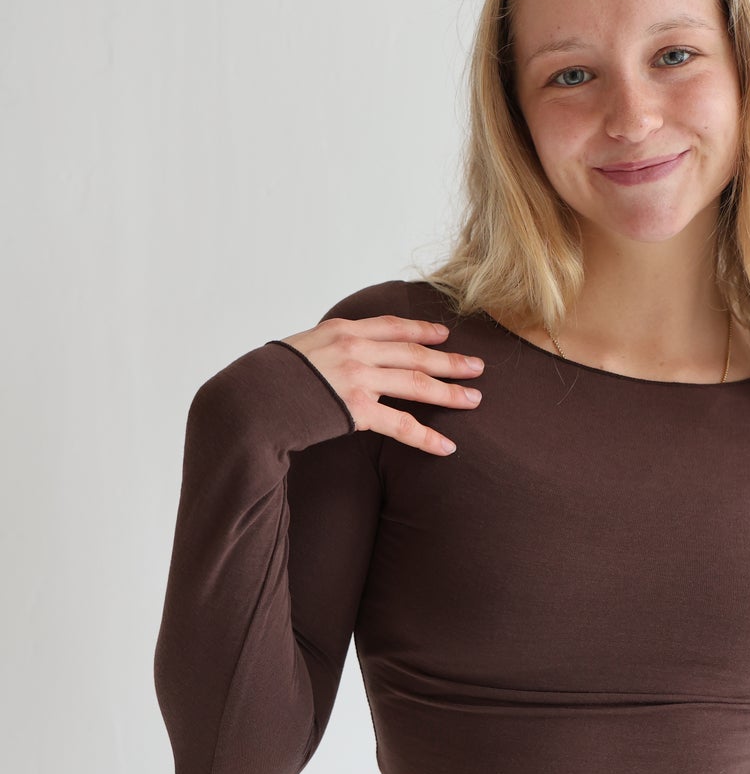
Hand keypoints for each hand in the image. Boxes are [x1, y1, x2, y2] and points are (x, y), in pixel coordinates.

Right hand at [281, 314, 484, 455]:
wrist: (248, 398)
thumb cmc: (267, 378)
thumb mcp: (301, 348)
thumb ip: (328, 349)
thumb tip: (340, 355)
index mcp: (342, 330)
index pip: (392, 326)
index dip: (422, 330)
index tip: (445, 333)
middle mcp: (355, 349)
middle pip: (414, 353)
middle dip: (449, 360)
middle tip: (478, 367)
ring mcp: (358, 378)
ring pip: (417, 384)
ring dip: (449, 392)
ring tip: (474, 399)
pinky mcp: (356, 409)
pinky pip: (401, 425)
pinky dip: (426, 437)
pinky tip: (446, 446)